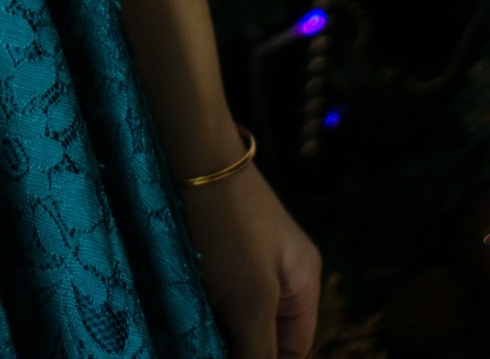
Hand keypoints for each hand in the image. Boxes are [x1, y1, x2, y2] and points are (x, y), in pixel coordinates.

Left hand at [181, 163, 321, 358]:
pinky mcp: (221, 240)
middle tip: (205, 344)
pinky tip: (185, 305)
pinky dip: (206, 302)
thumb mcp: (251, 298)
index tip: (227, 357)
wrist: (193, 152)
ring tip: (194, 327)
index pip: (296, 347)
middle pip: (266, 329)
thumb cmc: (229, 227)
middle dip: (238, 344)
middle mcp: (283, 268)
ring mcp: (251, 252)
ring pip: (238, 310)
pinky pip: (219, 288)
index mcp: (304, 281)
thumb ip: (260, 349)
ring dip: (218, 325)